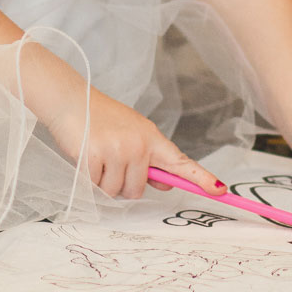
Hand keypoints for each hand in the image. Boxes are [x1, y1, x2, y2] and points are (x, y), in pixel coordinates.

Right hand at [46, 87, 222, 199]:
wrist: (70, 99)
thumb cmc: (101, 118)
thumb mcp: (132, 133)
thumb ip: (149, 159)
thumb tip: (168, 183)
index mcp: (151, 138)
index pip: (181, 162)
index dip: (202, 178)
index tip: (221, 190)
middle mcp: (138, 144)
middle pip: (137, 190)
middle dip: (122, 185)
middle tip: (110, 162)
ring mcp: (117, 150)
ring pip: (116, 192)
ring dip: (103, 183)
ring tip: (97, 158)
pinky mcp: (95, 156)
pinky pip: (95, 188)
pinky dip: (88, 180)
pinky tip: (85, 158)